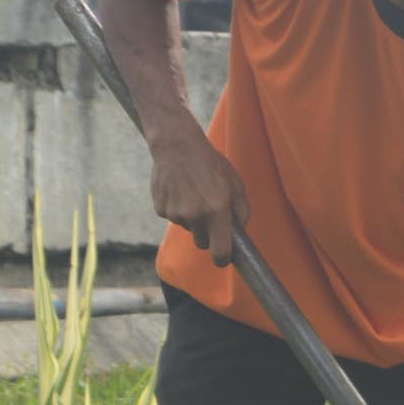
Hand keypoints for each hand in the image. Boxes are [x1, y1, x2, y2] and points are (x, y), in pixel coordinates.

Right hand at [148, 121, 249, 266]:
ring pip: (188, 228)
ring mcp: (176, 213)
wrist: (178, 145)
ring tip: (194, 193)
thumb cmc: (212, 165)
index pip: (220, 252)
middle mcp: (195, 216)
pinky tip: (180, 190)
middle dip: (208, 234)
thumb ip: (242, 213)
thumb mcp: (236, 185)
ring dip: (193, 219)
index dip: (223, 259)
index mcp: (217, 211)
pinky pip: (173, 218)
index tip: (224, 258)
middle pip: (202, 243)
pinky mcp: (161, 209)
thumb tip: (239, 235)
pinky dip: (178, 209)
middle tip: (210, 213)